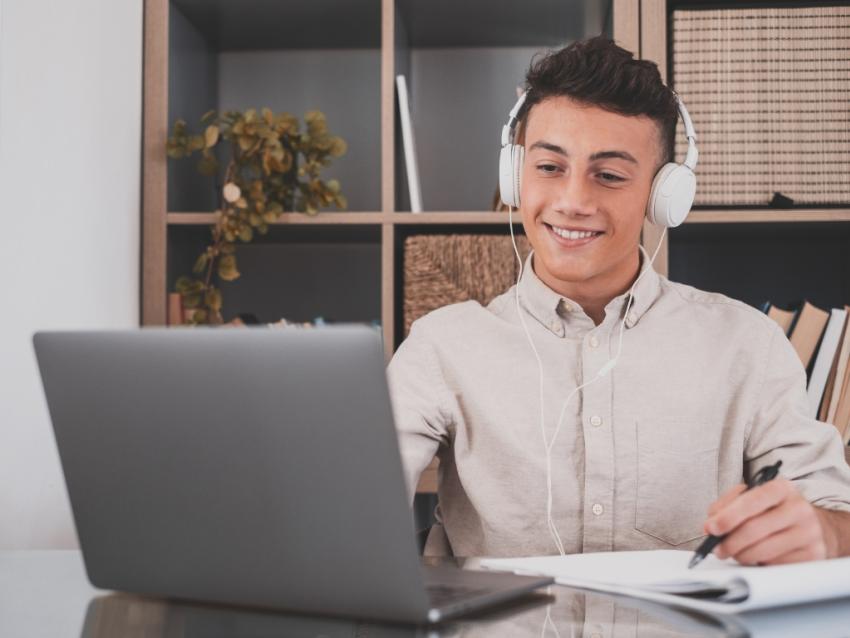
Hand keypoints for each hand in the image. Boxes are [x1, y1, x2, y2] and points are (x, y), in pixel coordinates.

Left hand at [703, 478, 827, 564]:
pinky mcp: (812, 555)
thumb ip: (726, 506)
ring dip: (741, 555)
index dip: (728, 516)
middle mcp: (799, 509)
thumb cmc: (773, 511)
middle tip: (717, 549)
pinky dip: (759, 564)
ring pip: (762, 550)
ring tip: (736, 553)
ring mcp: (809, 533)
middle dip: (729, 542)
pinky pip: (775, 565)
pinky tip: (757, 557)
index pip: (751, 501)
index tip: (711, 528)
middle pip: (754, 529)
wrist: (811, 526)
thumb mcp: (751, 498)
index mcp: (782, 488)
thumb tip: (710, 526)